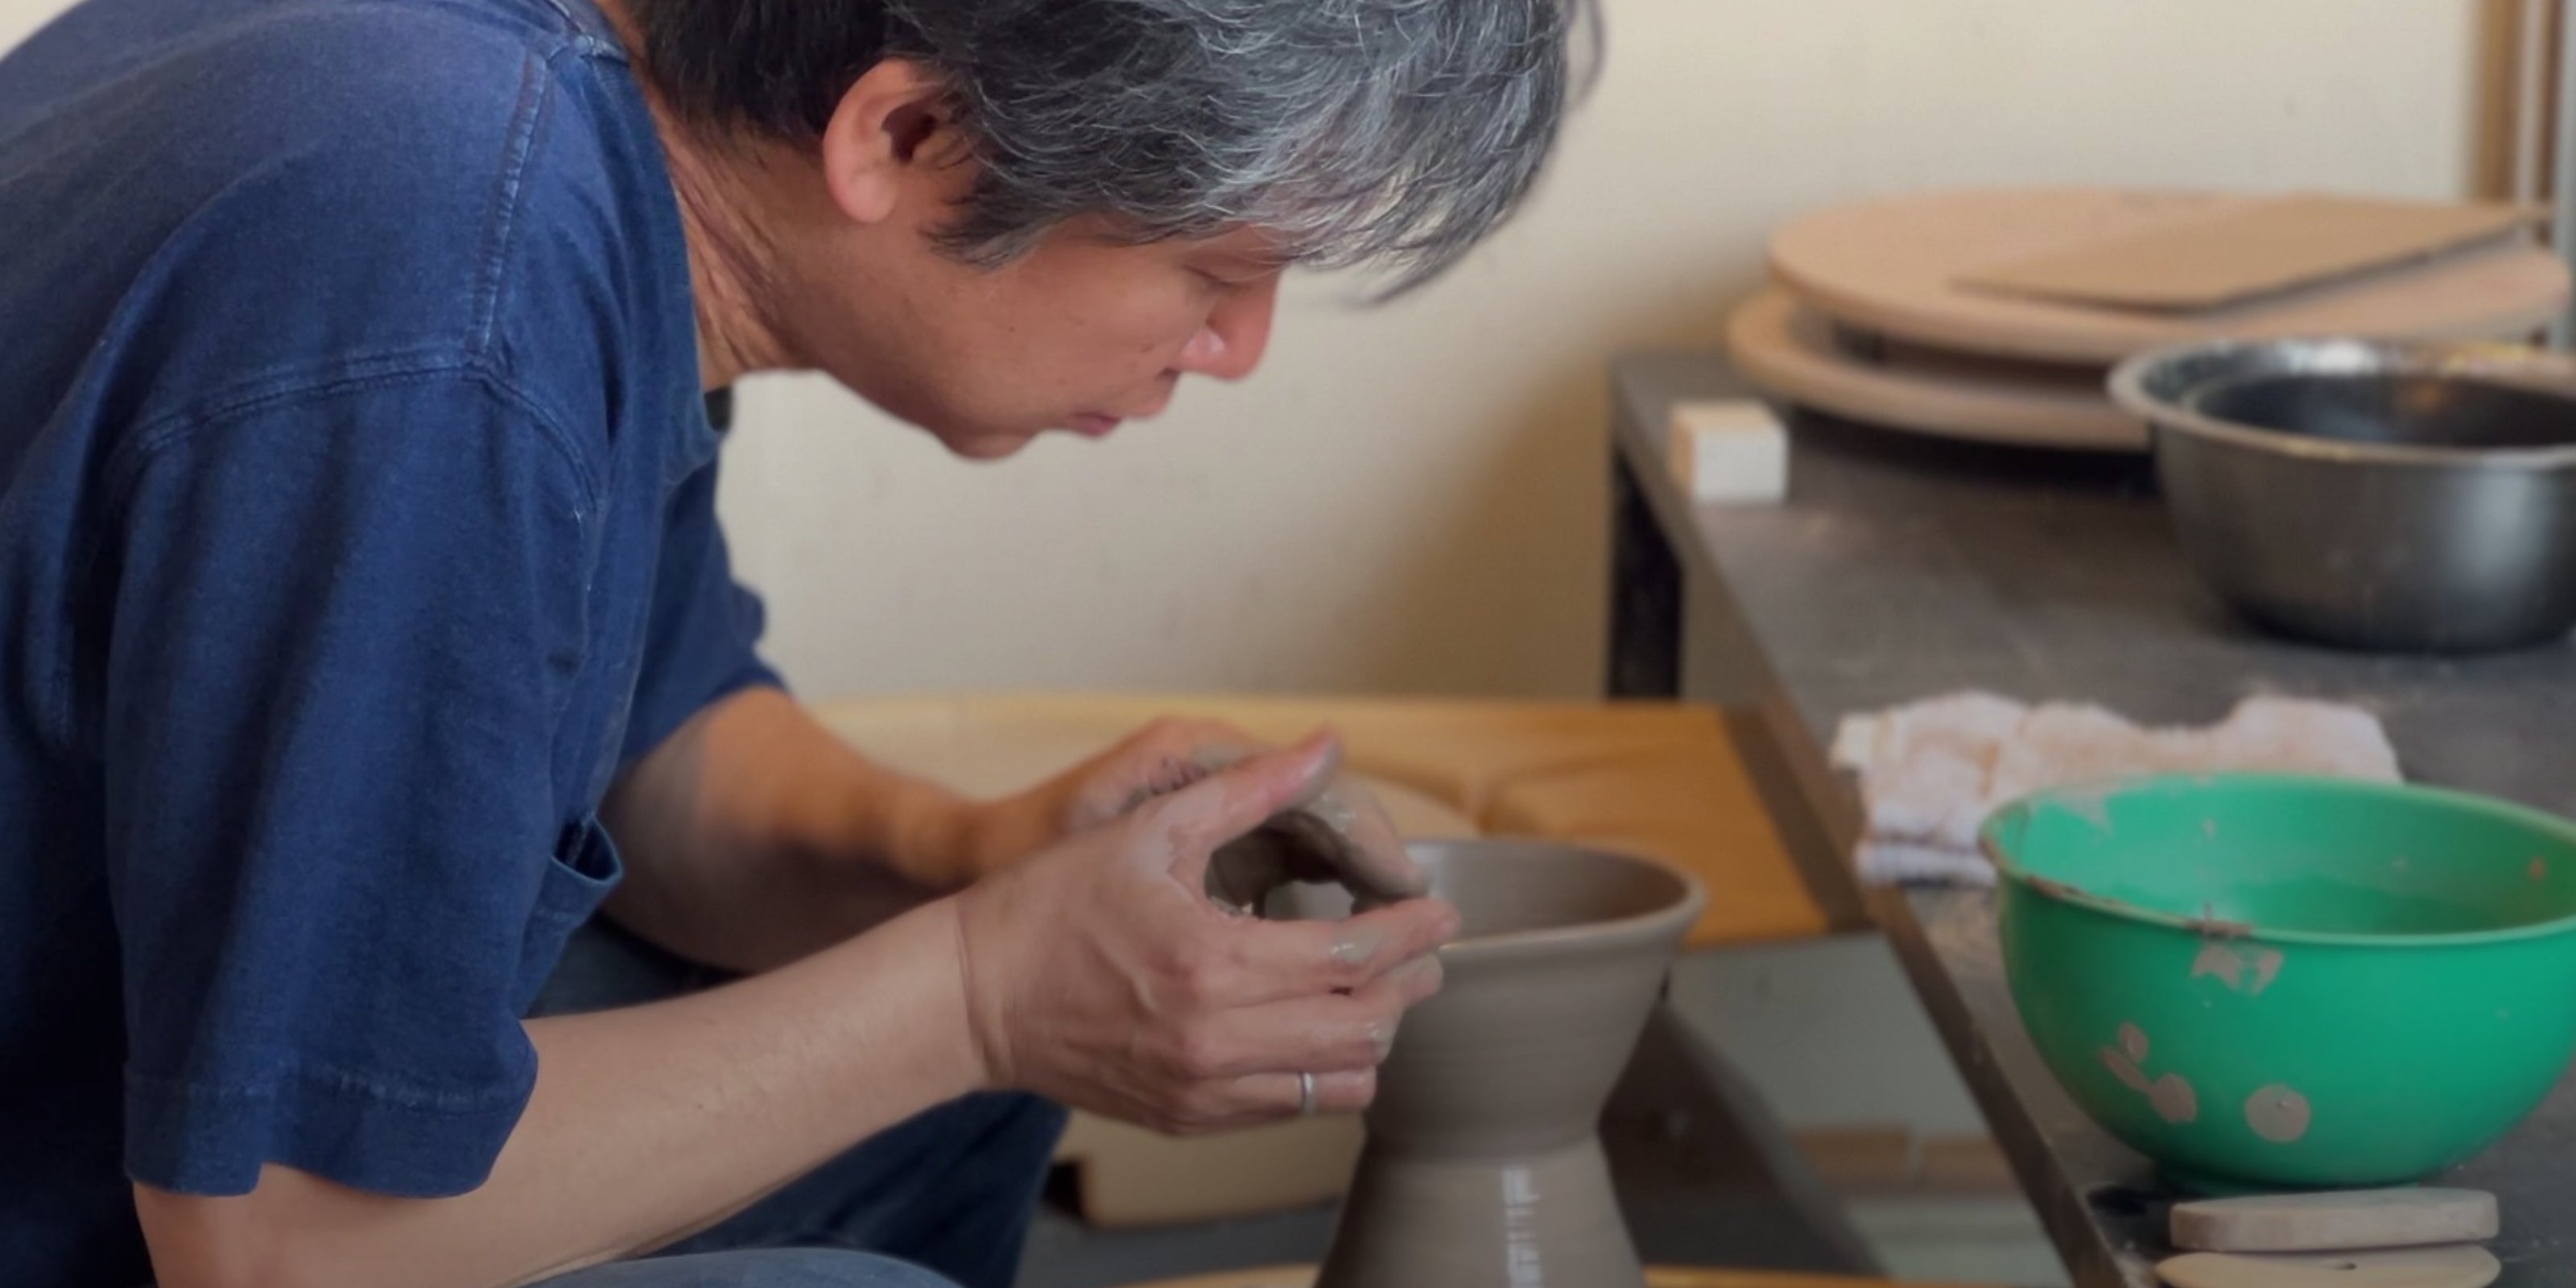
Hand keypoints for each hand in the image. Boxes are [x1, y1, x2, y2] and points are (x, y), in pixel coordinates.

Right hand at [953, 734, 1458, 1132]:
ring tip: (1376, 990)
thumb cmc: (1050, 905)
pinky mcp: (1188, 1117)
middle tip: (1421, 949)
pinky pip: (1289, 1109)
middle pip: (1363, 1025)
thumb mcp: (1149, 830)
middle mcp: (1216, 1038)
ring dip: (1373, 1034)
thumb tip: (1324, 745)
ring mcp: (1203, 1088)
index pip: (1354, 956)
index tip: (1439, 911)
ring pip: (1338, 1082)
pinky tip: (1317, 1027)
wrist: (971, 997)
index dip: (1412, 932)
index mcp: (1213, 961)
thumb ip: (1248, 790)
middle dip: (1409, 984)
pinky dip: (1323, 1072)